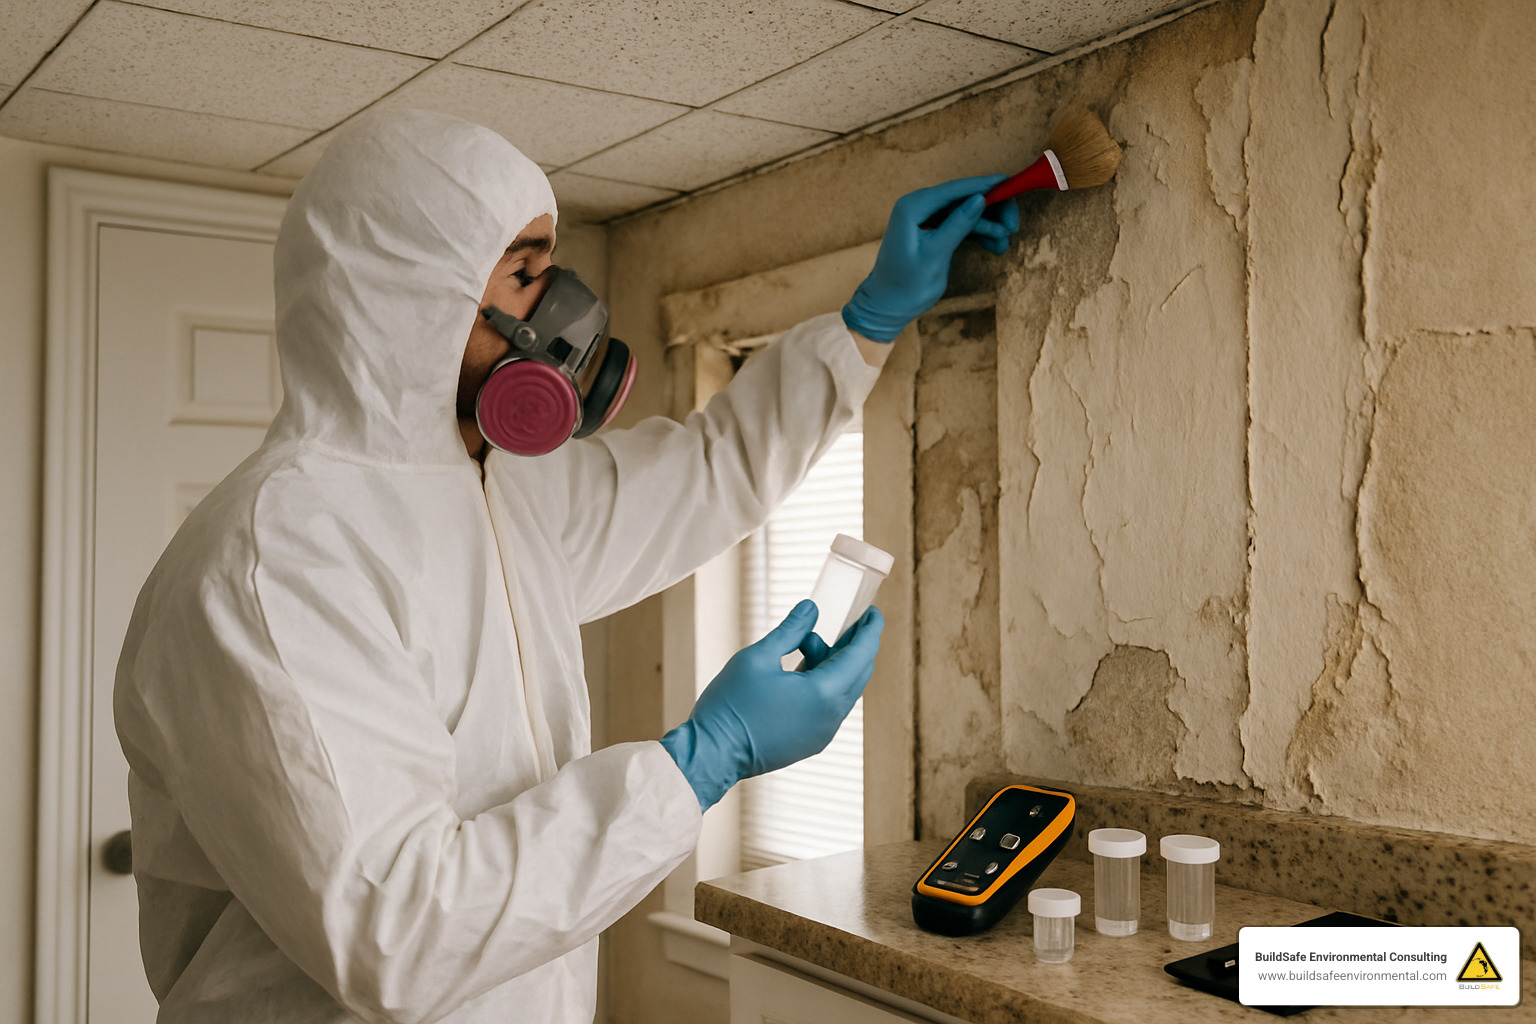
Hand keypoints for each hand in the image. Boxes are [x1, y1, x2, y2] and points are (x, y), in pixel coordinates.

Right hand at [660, 600, 883, 810]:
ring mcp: (822, 733)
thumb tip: (811, 609)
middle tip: (847, 621)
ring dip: (833, 663)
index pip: (861, 655)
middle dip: (854, 645)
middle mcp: (831, 717)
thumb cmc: (731, 705)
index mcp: (824, 694)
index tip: (872, 612)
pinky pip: (829, 707)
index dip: (870, 630)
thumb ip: (790, 631)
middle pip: (857, 673)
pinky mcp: (810, 742)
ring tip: (805, 644)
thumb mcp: (758, 657)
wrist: (712, 754)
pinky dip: (824, 684)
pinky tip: (800, 670)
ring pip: (843, 690)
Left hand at [841, 175, 1020, 341]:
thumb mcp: (934, 255)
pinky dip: (979, 233)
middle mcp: (918, 206)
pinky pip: (961, 224)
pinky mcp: (934, 230)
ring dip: (988, 225)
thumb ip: (956, 225)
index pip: (953, 190)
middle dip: (991, 209)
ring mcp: (926, 218)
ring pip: (966, 211)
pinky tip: (996, 246)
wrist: (889, 306)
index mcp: (912, 207)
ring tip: (1005, 243)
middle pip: (963, 197)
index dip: (983, 185)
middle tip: (1013, 226)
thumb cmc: (905, 284)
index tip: (1009, 181)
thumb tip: (979, 199)